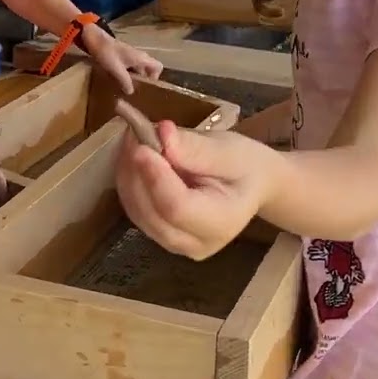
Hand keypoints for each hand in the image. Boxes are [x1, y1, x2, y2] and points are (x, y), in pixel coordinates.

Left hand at [81, 25, 161, 94]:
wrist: (94, 39)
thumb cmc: (107, 52)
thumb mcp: (116, 69)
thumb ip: (125, 81)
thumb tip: (131, 92)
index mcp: (141, 58)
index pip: (158, 67)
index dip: (155, 77)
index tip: (145, 86)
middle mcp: (139, 56)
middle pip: (148, 70)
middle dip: (143, 81)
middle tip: (134, 91)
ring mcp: (131, 56)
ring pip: (138, 70)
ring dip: (133, 79)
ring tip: (125, 89)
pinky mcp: (123, 57)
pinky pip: (130, 68)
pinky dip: (127, 75)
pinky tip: (117, 81)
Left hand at [114, 120, 267, 260]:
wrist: (250, 184)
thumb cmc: (243, 166)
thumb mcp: (228, 150)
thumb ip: (195, 148)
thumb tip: (162, 135)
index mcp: (222, 223)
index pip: (178, 208)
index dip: (155, 178)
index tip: (141, 145)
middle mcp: (196, 244)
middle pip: (151, 213)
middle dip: (136, 172)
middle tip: (133, 134)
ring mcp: (175, 245)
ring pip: (137, 212)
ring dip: (128, 174)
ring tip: (133, 139)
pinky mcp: (160, 235)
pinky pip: (135, 210)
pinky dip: (129, 181)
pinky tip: (132, 156)